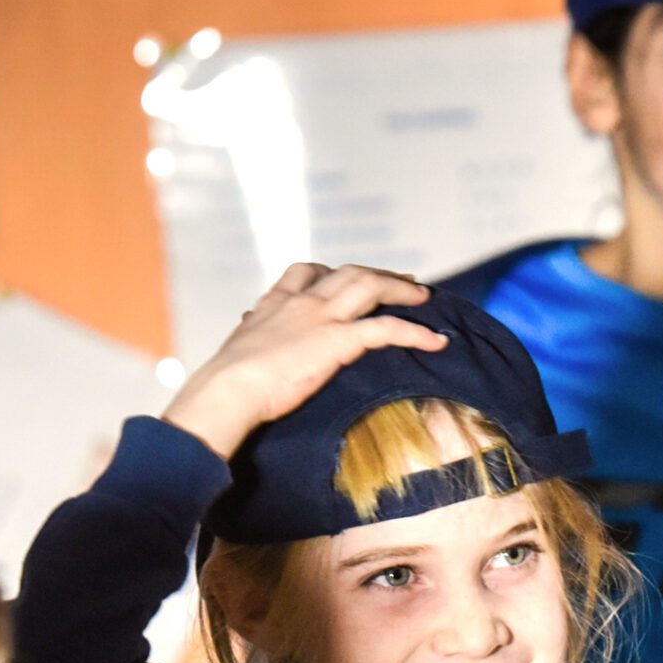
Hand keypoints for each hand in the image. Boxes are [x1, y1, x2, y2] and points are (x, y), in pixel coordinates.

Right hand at [162, 263, 446, 457]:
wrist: (228, 390)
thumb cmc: (227, 383)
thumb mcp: (239, 351)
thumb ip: (250, 337)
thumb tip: (247, 327)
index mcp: (274, 305)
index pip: (305, 273)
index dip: (332, 273)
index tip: (347, 277)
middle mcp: (300, 302)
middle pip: (348, 272)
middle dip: (378, 274)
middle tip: (402, 280)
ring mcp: (321, 317)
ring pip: (370, 286)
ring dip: (401, 288)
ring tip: (425, 297)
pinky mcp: (338, 340)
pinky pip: (386, 329)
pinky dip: (415, 332)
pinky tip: (435, 340)